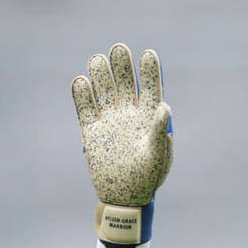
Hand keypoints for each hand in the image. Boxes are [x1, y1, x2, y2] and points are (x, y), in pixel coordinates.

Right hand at [71, 43, 172, 243]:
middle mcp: (128, 116)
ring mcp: (109, 121)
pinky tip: (82, 82)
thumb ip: (160, 132)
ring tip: (99, 60)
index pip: (150, 89)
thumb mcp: (158, 157)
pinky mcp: (91, 131)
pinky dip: (81, 94)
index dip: (149, 71)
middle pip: (125, 83)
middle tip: (119, 49)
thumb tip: (165, 107)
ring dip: (101, 74)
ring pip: (103, 90)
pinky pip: (84, 108)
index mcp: (149, 120)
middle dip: (122, 66)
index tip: (148, 54)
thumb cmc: (147, 180)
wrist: (124, 198)